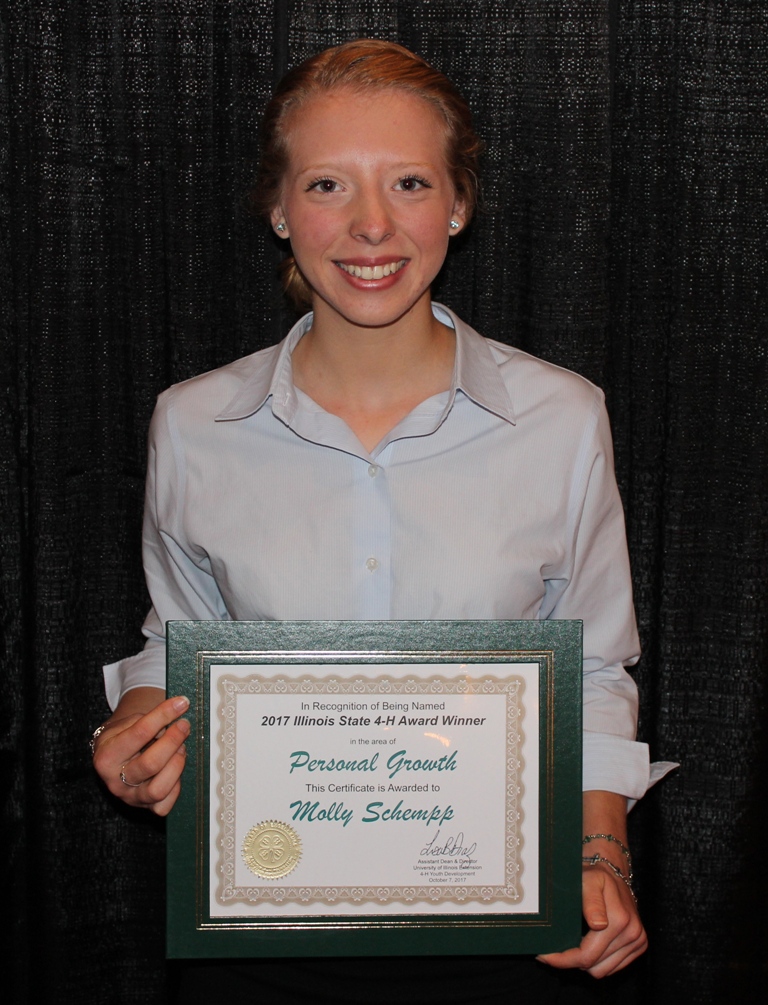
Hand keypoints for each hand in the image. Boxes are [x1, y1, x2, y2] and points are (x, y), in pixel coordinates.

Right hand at [92, 692, 189, 815]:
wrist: (113, 755)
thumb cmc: (122, 736)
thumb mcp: (125, 723)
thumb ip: (147, 721)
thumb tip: (174, 720)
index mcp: (106, 757)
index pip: (139, 733)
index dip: (164, 715)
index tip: (181, 703)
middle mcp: (115, 782)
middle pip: (151, 764)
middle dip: (173, 740)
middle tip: (184, 725)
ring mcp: (130, 798)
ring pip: (158, 789)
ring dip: (176, 764)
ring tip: (181, 747)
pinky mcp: (145, 808)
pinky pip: (165, 805)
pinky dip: (176, 786)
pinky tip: (176, 768)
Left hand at [538, 860, 646, 977]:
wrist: (613, 870)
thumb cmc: (595, 875)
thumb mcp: (588, 880)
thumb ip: (592, 901)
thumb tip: (598, 925)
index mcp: (619, 920)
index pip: (587, 955)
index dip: (564, 959)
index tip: (544, 955)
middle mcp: (632, 933)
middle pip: (594, 966)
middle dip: (571, 962)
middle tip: (552, 952)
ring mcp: (637, 941)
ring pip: (603, 970)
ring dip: (585, 963)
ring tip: (570, 947)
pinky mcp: (639, 945)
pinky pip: (613, 967)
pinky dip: (598, 961)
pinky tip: (586, 946)